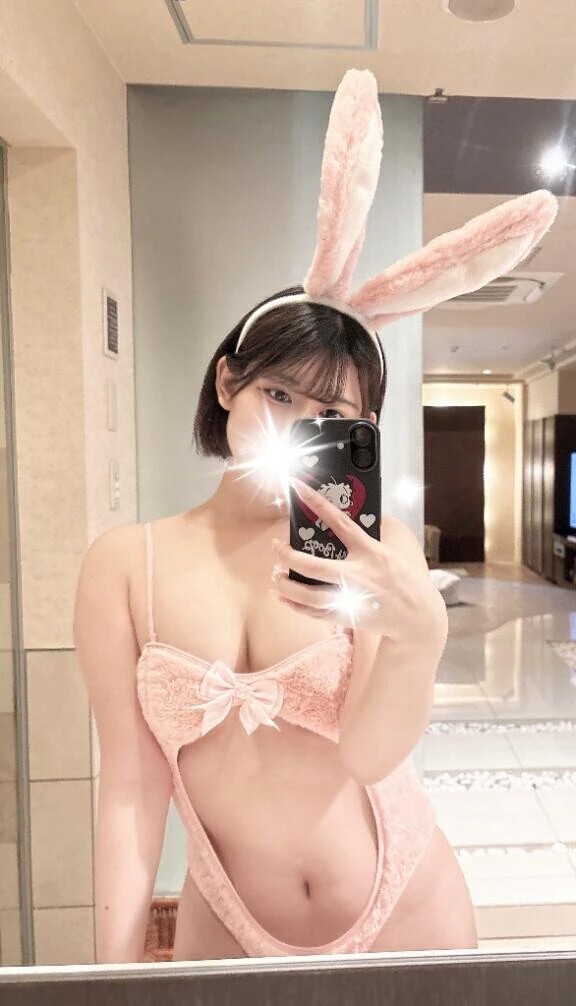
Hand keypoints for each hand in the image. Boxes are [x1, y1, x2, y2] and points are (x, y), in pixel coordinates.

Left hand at [270, 476, 440, 641]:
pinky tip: (283, 597)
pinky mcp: (348, 616)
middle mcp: (359, 576)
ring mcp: (352, 599)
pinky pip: (314, 612)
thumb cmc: (402, 579)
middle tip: (276, 547)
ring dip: (287, 585)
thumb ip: (363, 538)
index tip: (297, 487)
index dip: (316, 502)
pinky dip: (295, 605)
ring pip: (309, 596)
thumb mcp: (388, 552)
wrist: (418, 617)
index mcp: (371, 553)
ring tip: (275, 576)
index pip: (339, 522)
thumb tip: (336, 521)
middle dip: (289, 556)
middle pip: (315, 567)